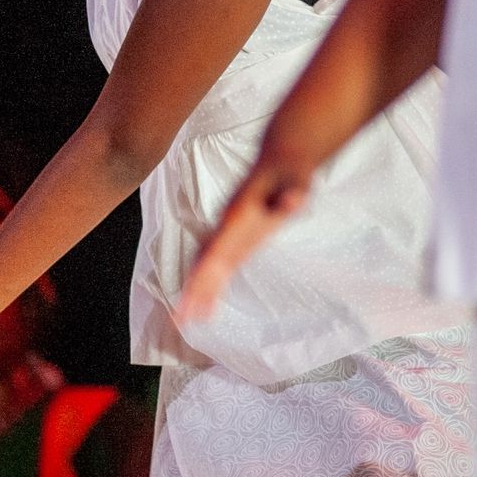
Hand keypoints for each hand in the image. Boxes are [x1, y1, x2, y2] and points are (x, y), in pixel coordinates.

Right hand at [175, 155, 312, 324]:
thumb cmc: (291, 172)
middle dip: (192, 289)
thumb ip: (293, 194)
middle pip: (206, 261)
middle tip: (179, 319)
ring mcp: (229, 227)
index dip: (204, 275)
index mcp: (239, 215)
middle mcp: (228, 223)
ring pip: (206, 261)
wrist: (281, 156)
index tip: (191, 296)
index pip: (217, 251)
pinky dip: (206, 277)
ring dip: (196, 287)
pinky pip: (216, 258)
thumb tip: (293, 202)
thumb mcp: (297, 181)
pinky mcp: (236, 232)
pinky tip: (205, 295)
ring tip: (185, 316)